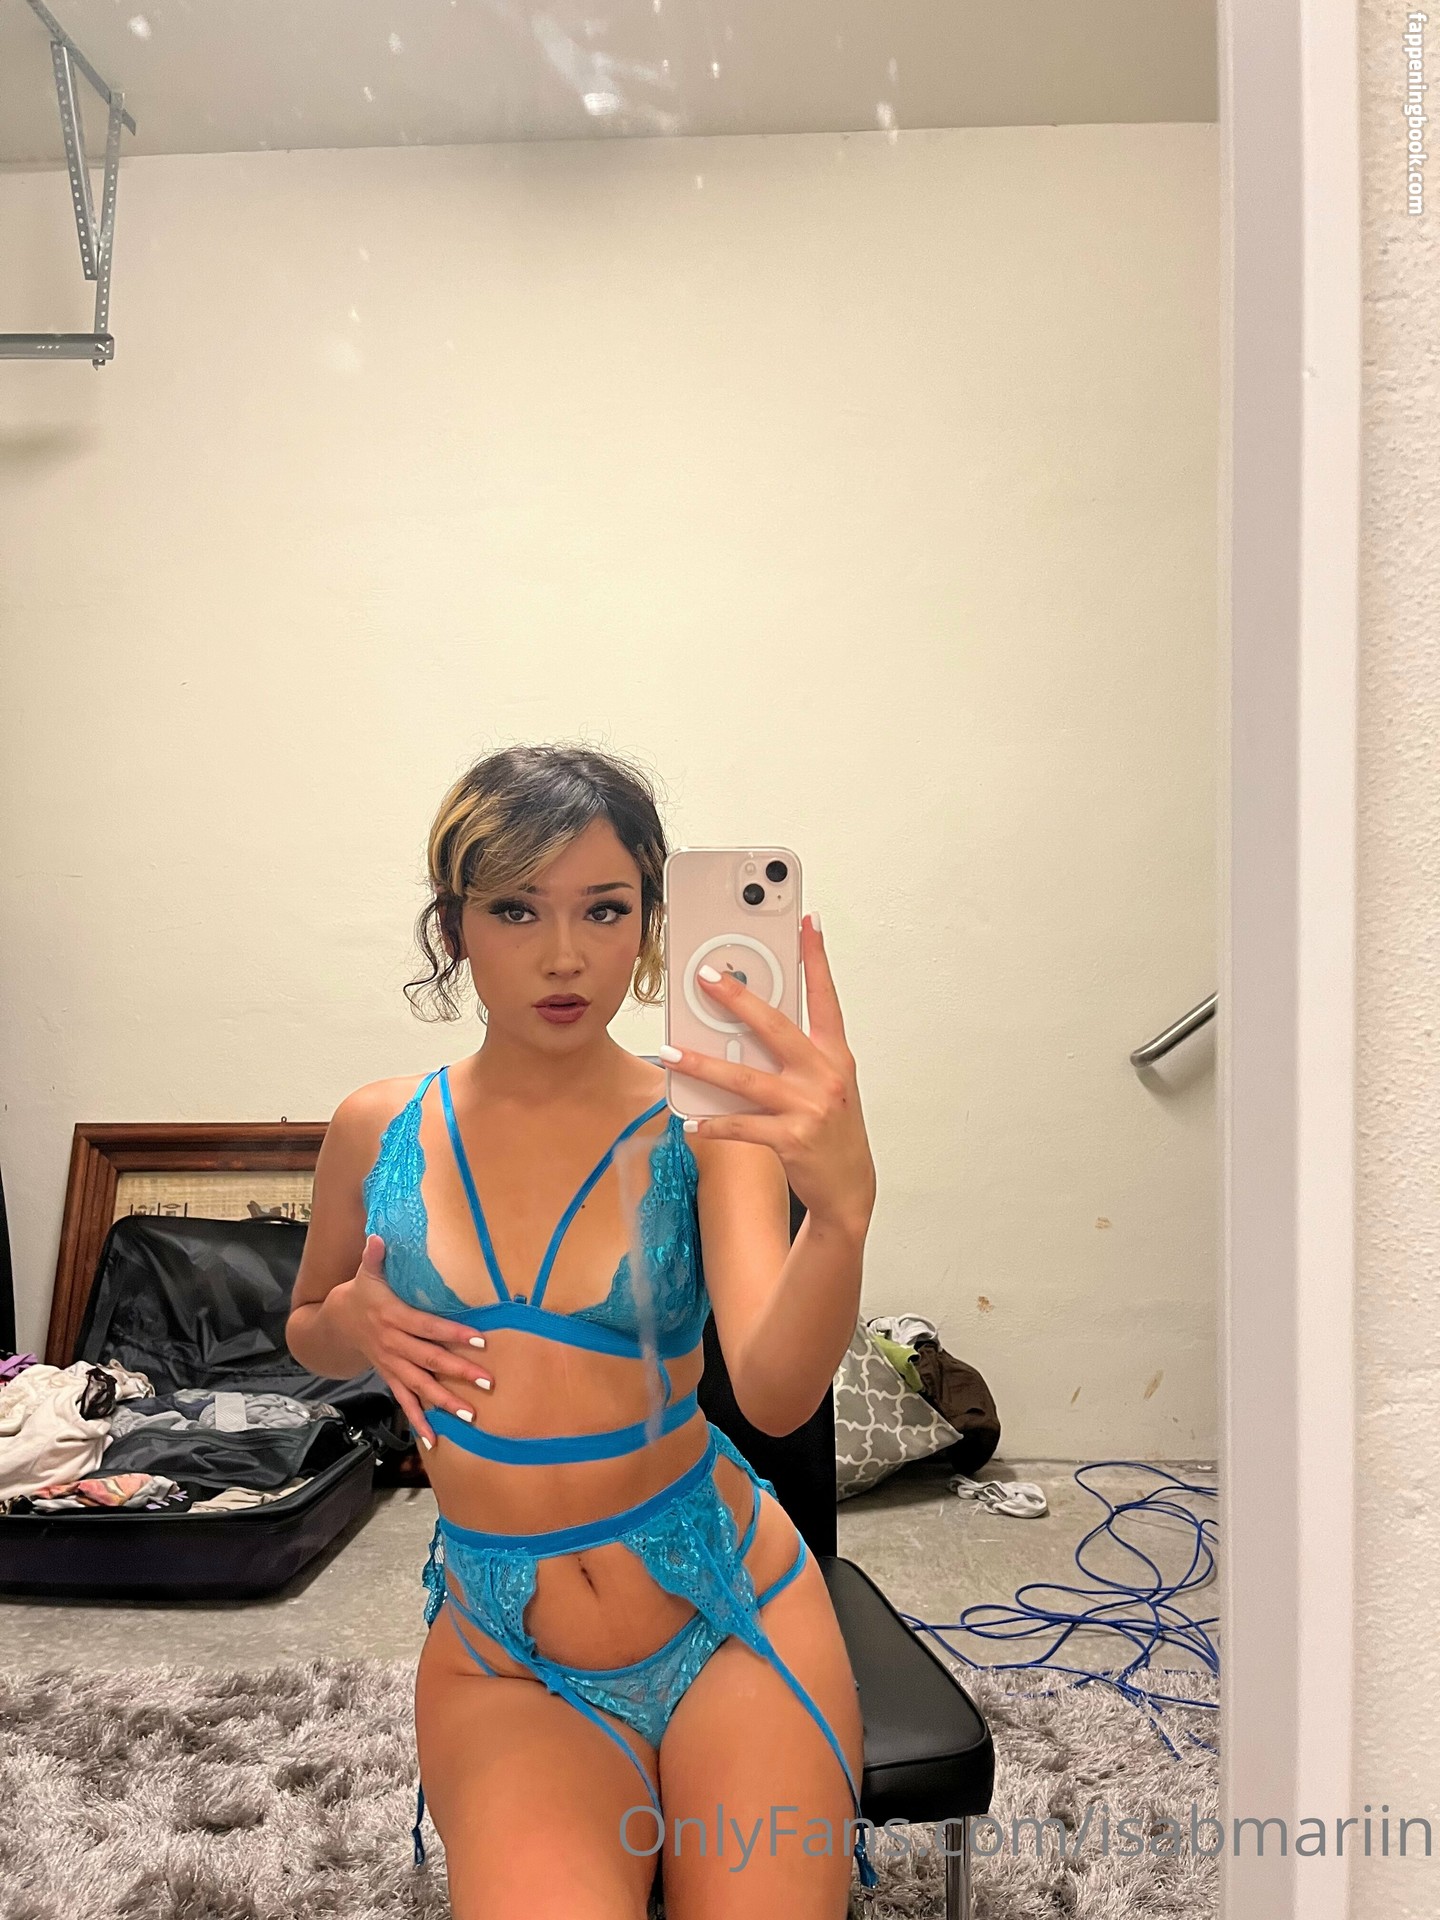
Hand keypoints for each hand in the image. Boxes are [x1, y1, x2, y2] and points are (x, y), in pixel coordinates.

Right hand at [331, 1234, 491, 1451]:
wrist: (335, 1323)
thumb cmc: (361, 1293)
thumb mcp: (365, 1273)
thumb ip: (374, 1257)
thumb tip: (377, 1236)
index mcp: (393, 1317)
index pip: (428, 1327)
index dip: (454, 1334)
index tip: (481, 1341)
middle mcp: (393, 1344)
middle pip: (430, 1360)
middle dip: (459, 1372)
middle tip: (488, 1382)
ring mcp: (391, 1365)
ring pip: (420, 1386)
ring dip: (444, 1402)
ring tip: (470, 1416)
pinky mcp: (389, 1377)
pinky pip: (404, 1402)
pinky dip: (418, 1422)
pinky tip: (434, 1440)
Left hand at [662, 912, 876, 1238]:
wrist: (850, 1188)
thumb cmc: (832, 1129)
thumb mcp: (826, 1083)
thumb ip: (796, 1054)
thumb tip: (743, 1029)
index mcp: (835, 1055)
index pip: (825, 997)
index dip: (817, 958)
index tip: (807, 921)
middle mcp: (825, 1074)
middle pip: (775, 1028)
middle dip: (738, 998)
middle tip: (705, 977)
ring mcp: (809, 1107)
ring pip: (746, 1079)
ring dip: (704, 1065)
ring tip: (671, 1053)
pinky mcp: (792, 1139)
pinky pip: (742, 1126)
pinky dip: (713, 1124)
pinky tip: (690, 1122)